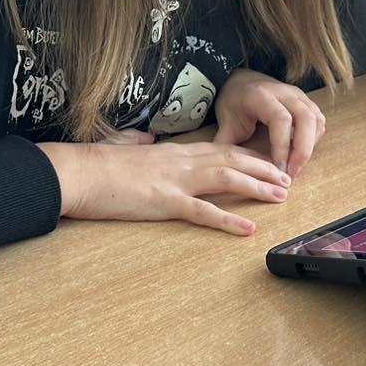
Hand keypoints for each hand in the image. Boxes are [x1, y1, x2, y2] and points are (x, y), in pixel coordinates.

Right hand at [37, 139, 290, 235]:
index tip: (268, 162)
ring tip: (281, 196)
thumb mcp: (123, 148)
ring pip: (226, 179)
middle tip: (288, 179)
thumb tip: (144, 136)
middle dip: (263, 168)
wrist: (77, 172)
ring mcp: (174, 181)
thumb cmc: (95, 165)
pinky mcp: (164, 202)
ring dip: (257, 187)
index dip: (248, 155)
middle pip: (232, 160)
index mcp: (172, 151)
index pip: (220, 149)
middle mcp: (180, 161)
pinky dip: (229, 220)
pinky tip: (248, 228)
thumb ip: (138, 142)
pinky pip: (203, 212)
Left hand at [213, 68, 326, 177]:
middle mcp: (284, 92)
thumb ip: (225, 144)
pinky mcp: (306, 101)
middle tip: (291, 174)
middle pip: (306, 119)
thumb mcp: (225, 121)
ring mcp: (298, 95)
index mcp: (261, 95)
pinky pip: (318, 121)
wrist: (241, 81)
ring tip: (296, 167)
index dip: (283, 146)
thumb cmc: (234, 103)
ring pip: (316, 120)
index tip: (278, 169)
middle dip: (302, 151)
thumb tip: (223, 170)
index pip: (281, 120)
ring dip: (310, 147)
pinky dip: (314, 139)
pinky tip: (299, 153)